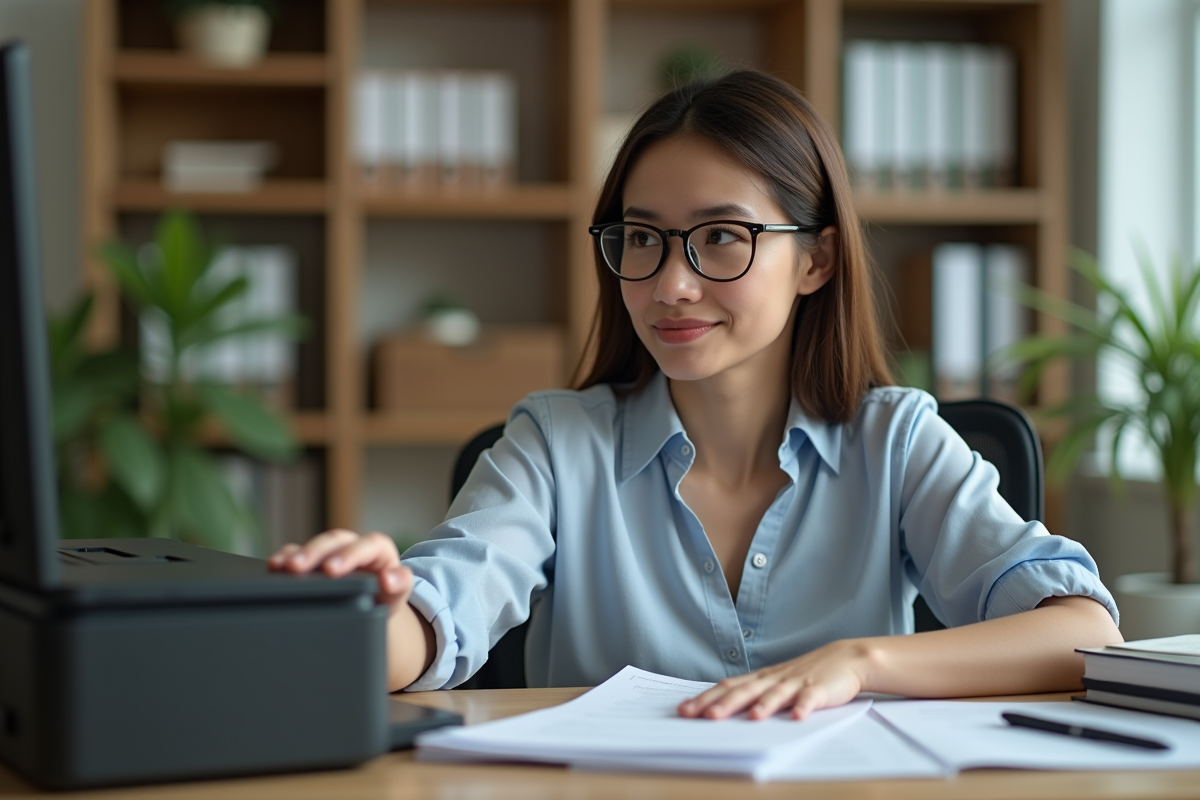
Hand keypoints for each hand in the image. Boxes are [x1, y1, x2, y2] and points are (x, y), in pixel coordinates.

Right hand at [268, 529, 412, 609]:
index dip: (348, 555)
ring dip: (296, 554)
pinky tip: (274, 566)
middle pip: (334, 540)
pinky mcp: (312, 559)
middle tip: (298, 568)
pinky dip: (285, 558)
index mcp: (377, 550)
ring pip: (314, 545)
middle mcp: (352, 545)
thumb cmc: (384, 598)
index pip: (366, 545)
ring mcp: (330, 551)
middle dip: (315, 553)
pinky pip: (297, 552)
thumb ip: (400, 586)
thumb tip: (390, 578)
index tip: (332, 570)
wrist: (370, 607)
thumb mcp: (396, 595)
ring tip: (281, 566)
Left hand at [678, 639, 875, 720]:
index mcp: (762, 678)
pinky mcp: (819, 689)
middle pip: (745, 691)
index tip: (684, 710)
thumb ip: (753, 693)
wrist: (844, 658)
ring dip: (763, 705)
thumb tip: (721, 706)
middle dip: (723, 704)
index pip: (728, 687)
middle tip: (703, 716)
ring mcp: (797, 683)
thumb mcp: (775, 682)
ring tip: (751, 717)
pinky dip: (803, 706)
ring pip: (776, 694)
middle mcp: (774, 679)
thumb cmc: (805, 673)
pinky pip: (810, 698)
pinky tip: (797, 716)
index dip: (706, 698)